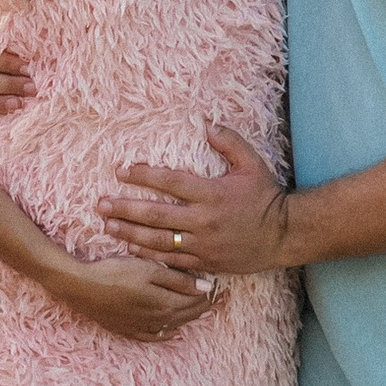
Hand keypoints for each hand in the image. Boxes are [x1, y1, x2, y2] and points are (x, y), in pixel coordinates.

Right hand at [53, 250, 223, 342]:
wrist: (82, 287)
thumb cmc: (116, 272)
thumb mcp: (150, 270)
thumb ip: (180, 280)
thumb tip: (207, 288)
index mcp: (167, 304)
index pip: (197, 301)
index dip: (210, 293)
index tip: (220, 286)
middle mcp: (158, 321)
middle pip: (188, 314)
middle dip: (203, 306)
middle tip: (215, 298)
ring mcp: (142, 328)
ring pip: (174, 325)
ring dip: (187, 317)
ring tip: (198, 309)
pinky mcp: (128, 330)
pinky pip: (154, 336)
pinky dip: (166, 333)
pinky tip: (170, 330)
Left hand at [100, 128, 289, 278]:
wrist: (284, 235)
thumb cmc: (266, 196)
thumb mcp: (251, 164)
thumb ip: (229, 142)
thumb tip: (207, 123)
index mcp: (211, 194)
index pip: (170, 182)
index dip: (144, 176)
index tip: (121, 171)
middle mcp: (203, 220)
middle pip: (155, 215)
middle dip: (125, 209)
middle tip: (101, 204)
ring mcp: (203, 244)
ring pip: (158, 241)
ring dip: (130, 234)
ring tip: (108, 226)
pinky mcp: (205, 262)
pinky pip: (172, 261)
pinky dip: (150, 256)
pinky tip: (131, 249)